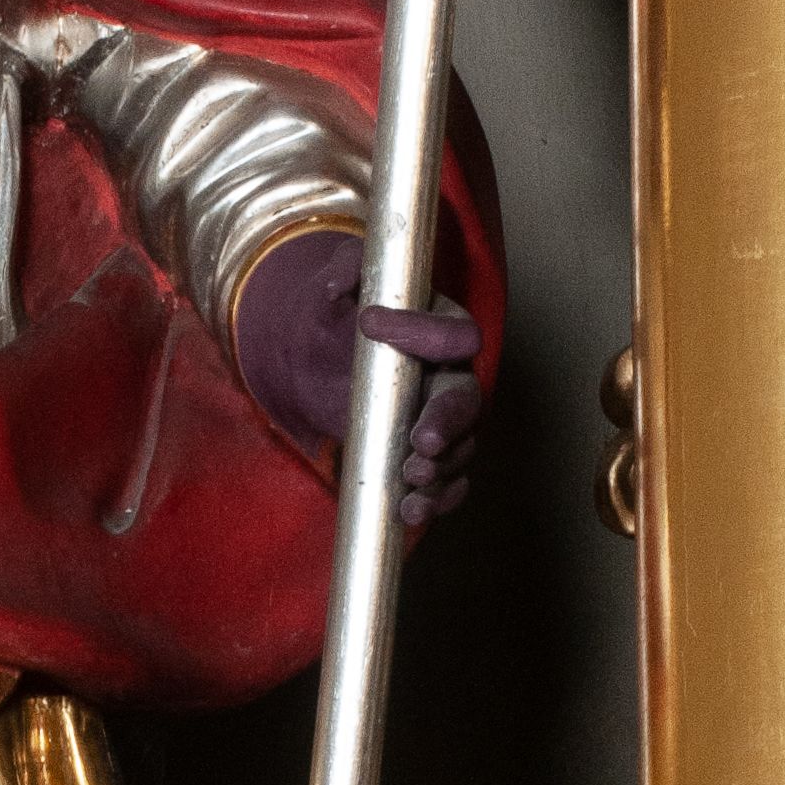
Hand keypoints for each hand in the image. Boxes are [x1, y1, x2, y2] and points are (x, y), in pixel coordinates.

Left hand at [233, 227, 481, 527]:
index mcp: (442, 325)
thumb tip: (336, 282)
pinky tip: (411, 511)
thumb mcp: (334, 286)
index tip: (369, 322)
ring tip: (410, 479)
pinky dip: (436, 499)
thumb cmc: (337, 316)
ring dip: (439, 469)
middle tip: (422, 441)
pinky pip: (447, 481)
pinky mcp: (428, 454)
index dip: (420, 331)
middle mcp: (451, 373)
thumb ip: (342, 274)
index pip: (454, 330)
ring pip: (460, 447)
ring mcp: (442, 418)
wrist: (318, 359)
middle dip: (447, 421)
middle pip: (466, 398)